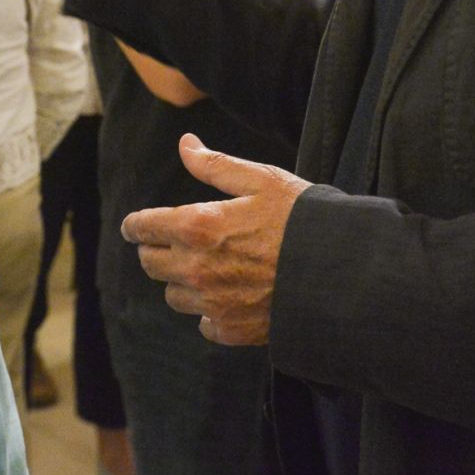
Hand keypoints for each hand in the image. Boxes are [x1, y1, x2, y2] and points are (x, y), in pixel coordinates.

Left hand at [121, 133, 310, 345]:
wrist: (340, 270)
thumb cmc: (301, 217)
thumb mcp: (260, 179)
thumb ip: (215, 165)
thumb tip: (185, 144)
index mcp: (197, 226)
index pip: (143, 228)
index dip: (135, 225)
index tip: (135, 226)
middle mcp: (197, 268)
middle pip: (151, 264)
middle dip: (156, 250)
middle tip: (171, 242)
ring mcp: (213, 303)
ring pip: (174, 295)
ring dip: (181, 281)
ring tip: (206, 268)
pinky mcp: (232, 329)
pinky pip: (203, 323)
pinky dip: (209, 311)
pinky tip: (227, 297)